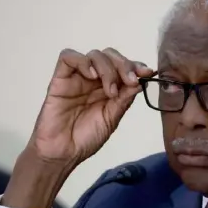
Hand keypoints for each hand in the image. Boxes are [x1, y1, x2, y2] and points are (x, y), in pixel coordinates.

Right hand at [29, 48, 153, 168]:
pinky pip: (68, 57)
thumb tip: (140, 81)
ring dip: (107, 68)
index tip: (148, 73)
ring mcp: (78, 78)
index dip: (136, 66)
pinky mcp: (60, 79)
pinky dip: (83, 61)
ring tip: (110, 90)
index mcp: (109, 87)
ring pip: (94, 55)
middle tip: (130, 80)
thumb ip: (124, 99)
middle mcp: (94, 80)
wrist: (63, 153)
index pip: (123, 67)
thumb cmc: (86, 138)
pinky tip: (91, 76)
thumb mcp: (112, 118)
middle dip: (124, 65)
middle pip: (111, 56)